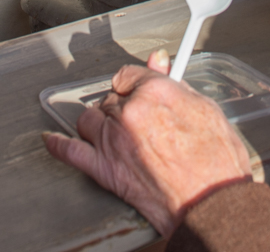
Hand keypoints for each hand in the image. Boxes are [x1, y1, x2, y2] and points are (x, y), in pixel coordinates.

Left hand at [42, 50, 253, 237]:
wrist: (213, 203)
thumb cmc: (217, 162)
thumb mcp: (206, 109)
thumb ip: (177, 85)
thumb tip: (160, 66)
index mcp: (155, 93)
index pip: (128, 75)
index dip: (134, 84)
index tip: (137, 90)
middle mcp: (130, 113)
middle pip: (110, 98)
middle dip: (122, 106)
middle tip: (138, 120)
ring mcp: (114, 141)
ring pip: (89, 119)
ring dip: (99, 123)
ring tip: (113, 131)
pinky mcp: (105, 170)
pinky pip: (71, 153)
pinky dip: (59, 146)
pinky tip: (52, 141)